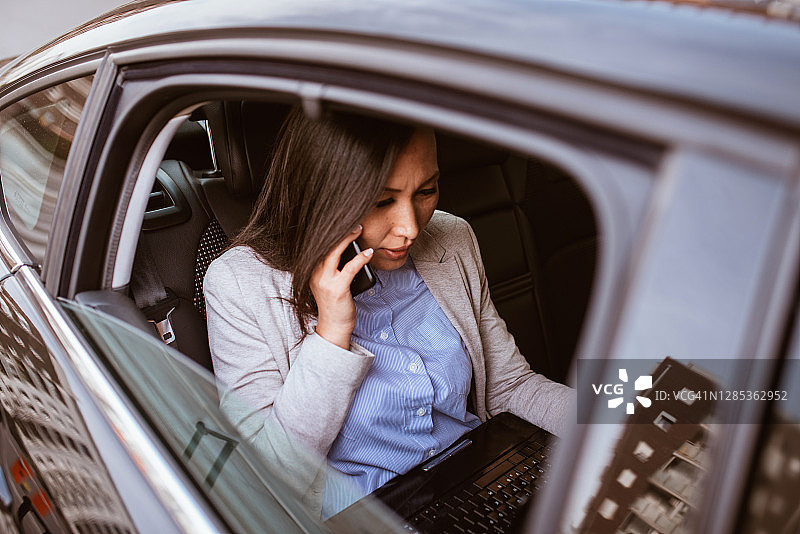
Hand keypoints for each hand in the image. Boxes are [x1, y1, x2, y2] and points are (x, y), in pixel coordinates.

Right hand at [310, 226, 373, 348]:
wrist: (334, 327)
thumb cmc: (336, 305)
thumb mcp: (331, 283)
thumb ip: (334, 268)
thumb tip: (350, 251)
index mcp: (312, 271)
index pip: (319, 246)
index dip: (329, 232)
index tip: (341, 221)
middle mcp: (315, 274)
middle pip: (325, 245)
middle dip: (339, 231)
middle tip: (353, 222)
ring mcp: (325, 281)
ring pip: (334, 252)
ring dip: (348, 239)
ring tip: (359, 230)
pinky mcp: (337, 289)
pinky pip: (350, 268)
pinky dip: (360, 258)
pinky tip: (368, 252)